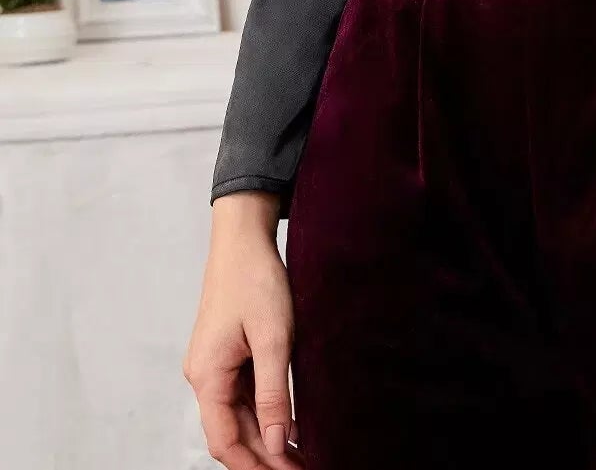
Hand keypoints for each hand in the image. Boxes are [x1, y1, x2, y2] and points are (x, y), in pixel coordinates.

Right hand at [183, 193, 300, 466]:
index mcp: (207, 375)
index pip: (224, 440)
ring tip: (299, 453)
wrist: (243, 237)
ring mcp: (214, 364)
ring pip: (237, 415)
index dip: (254, 465)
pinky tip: (286, 422)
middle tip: (301, 467)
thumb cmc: (255, 279)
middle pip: (230, 432)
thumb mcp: (272, 338)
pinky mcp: (227, 353)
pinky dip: (262, 412)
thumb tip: (275, 443)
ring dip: (263, 437)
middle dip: (262, 456)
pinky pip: (242, 393)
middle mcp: (204, 374)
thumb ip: (272, 394)